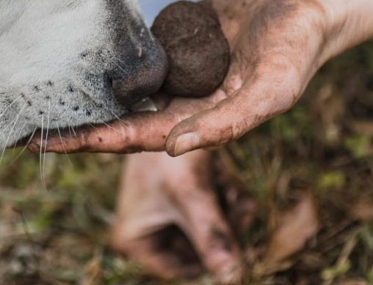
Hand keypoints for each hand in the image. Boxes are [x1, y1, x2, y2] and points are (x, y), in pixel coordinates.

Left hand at [33, 0, 372, 155]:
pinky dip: (110, 55)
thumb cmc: (297, 50)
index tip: (47, 144)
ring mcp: (179, 67)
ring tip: (41, 89)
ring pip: (123, 85)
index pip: (134, 137)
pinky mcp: (178, 36)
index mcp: (200, 119)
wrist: (309, 4)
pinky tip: (76, 51)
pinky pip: (138, 48)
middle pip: (118, 116)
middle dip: (76, 124)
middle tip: (25, 126)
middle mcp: (183, 99)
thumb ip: (228, 122)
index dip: (92, 142)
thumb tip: (173, 148)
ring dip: (88, 89)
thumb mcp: (272, 90)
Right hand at [109, 151, 241, 282]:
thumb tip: (233, 276)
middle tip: (239, 207)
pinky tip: (228, 179)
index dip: (209, 255)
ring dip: (227, 210)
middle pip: (196, 248)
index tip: (231, 234)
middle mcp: (144, 229)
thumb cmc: (167, 149)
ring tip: (232, 188)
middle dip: (220, 227)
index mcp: (133, 240)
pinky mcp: (178, 194)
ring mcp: (162, 212)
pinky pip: (207, 208)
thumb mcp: (192, 195)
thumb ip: (213, 236)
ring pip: (206, 228)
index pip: (181, 268)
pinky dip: (221, 196)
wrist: (162, 105)